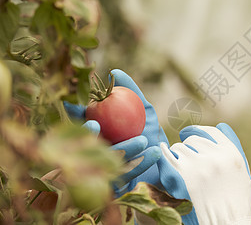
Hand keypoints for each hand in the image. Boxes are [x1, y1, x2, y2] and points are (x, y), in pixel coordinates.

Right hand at [64, 69, 167, 193]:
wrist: (167, 158)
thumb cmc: (150, 131)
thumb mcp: (144, 109)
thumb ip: (131, 91)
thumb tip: (114, 72)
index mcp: (99, 134)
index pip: (81, 124)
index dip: (74, 115)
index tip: (75, 104)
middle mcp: (97, 154)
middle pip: (88, 145)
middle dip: (88, 135)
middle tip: (96, 124)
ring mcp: (106, 172)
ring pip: (109, 161)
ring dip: (126, 149)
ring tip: (144, 140)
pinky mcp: (118, 188)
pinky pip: (129, 175)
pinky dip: (143, 162)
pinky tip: (154, 151)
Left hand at [155, 123, 250, 224]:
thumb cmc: (235, 207)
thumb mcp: (244, 175)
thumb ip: (234, 148)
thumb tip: (221, 125)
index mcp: (231, 154)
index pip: (211, 132)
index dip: (198, 132)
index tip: (190, 135)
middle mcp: (214, 157)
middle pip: (193, 141)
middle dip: (189, 149)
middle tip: (188, 162)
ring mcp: (195, 167)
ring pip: (179, 149)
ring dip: (177, 157)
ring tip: (181, 171)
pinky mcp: (177, 178)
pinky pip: (165, 157)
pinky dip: (163, 156)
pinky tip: (162, 158)